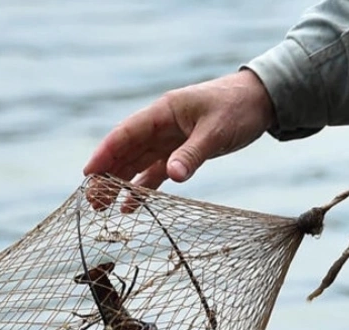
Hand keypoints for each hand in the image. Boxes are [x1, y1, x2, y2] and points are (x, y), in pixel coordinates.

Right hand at [83, 70, 275, 191]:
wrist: (260, 101)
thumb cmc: (237, 108)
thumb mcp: (215, 131)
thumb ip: (193, 154)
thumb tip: (172, 176)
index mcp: (163, 113)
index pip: (125, 134)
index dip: (104, 154)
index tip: (88, 175)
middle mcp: (161, 126)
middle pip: (125, 151)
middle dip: (106, 175)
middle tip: (91, 201)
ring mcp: (169, 140)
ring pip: (137, 163)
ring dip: (119, 183)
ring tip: (103, 208)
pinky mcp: (181, 152)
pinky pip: (155, 172)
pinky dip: (143, 188)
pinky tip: (130, 207)